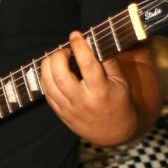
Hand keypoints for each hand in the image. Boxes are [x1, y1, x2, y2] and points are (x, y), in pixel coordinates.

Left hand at [40, 30, 138, 145]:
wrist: (115, 132)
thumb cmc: (119, 101)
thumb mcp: (120, 81)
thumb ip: (107, 61)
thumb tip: (91, 41)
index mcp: (101, 90)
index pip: (87, 64)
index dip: (79, 46)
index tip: (75, 35)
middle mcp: (83, 100)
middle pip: (60, 75)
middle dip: (58, 56)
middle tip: (64, 50)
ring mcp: (70, 109)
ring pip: (49, 84)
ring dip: (47, 66)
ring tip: (56, 59)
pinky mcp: (61, 114)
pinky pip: (47, 94)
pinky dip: (46, 79)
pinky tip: (53, 72)